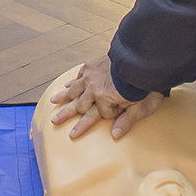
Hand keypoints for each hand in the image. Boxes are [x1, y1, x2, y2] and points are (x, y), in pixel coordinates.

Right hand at [48, 54, 164, 140]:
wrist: (140, 59)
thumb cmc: (143, 85)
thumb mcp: (139, 107)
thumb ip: (126, 121)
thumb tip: (115, 135)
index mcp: (103, 98)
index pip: (96, 115)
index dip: (107, 116)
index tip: (87, 128)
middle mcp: (92, 87)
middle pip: (78, 105)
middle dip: (66, 114)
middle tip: (55, 121)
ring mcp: (90, 75)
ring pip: (74, 89)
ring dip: (63, 97)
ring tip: (53, 101)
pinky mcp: (91, 64)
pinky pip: (78, 76)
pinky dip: (72, 82)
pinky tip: (66, 85)